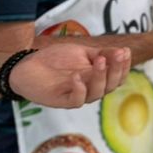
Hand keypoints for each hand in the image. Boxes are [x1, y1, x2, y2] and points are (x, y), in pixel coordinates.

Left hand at [11, 42, 129, 109]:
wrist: (28, 65)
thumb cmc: (56, 60)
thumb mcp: (82, 52)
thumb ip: (101, 53)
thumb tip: (123, 51)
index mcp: (98, 78)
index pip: (117, 76)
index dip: (123, 66)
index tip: (125, 51)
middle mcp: (91, 89)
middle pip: (111, 85)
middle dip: (115, 70)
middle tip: (115, 55)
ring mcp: (78, 96)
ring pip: (97, 93)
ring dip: (100, 76)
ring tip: (99, 61)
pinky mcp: (62, 101)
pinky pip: (77, 100)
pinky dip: (79, 89)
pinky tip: (77, 77)